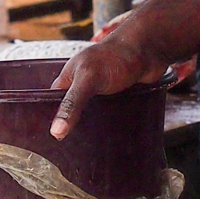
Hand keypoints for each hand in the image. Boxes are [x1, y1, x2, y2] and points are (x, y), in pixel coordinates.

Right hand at [51, 12, 174, 137]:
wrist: (149, 50)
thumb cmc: (116, 56)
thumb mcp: (87, 79)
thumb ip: (72, 104)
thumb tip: (56, 131)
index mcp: (69, 78)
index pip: (52, 103)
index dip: (51, 120)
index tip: (50, 140)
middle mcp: (83, 86)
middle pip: (72, 112)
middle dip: (72, 127)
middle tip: (72, 148)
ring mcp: (100, 93)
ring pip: (91, 116)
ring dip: (92, 128)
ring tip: (90, 147)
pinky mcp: (117, 99)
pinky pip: (109, 116)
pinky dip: (109, 125)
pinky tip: (110, 137)